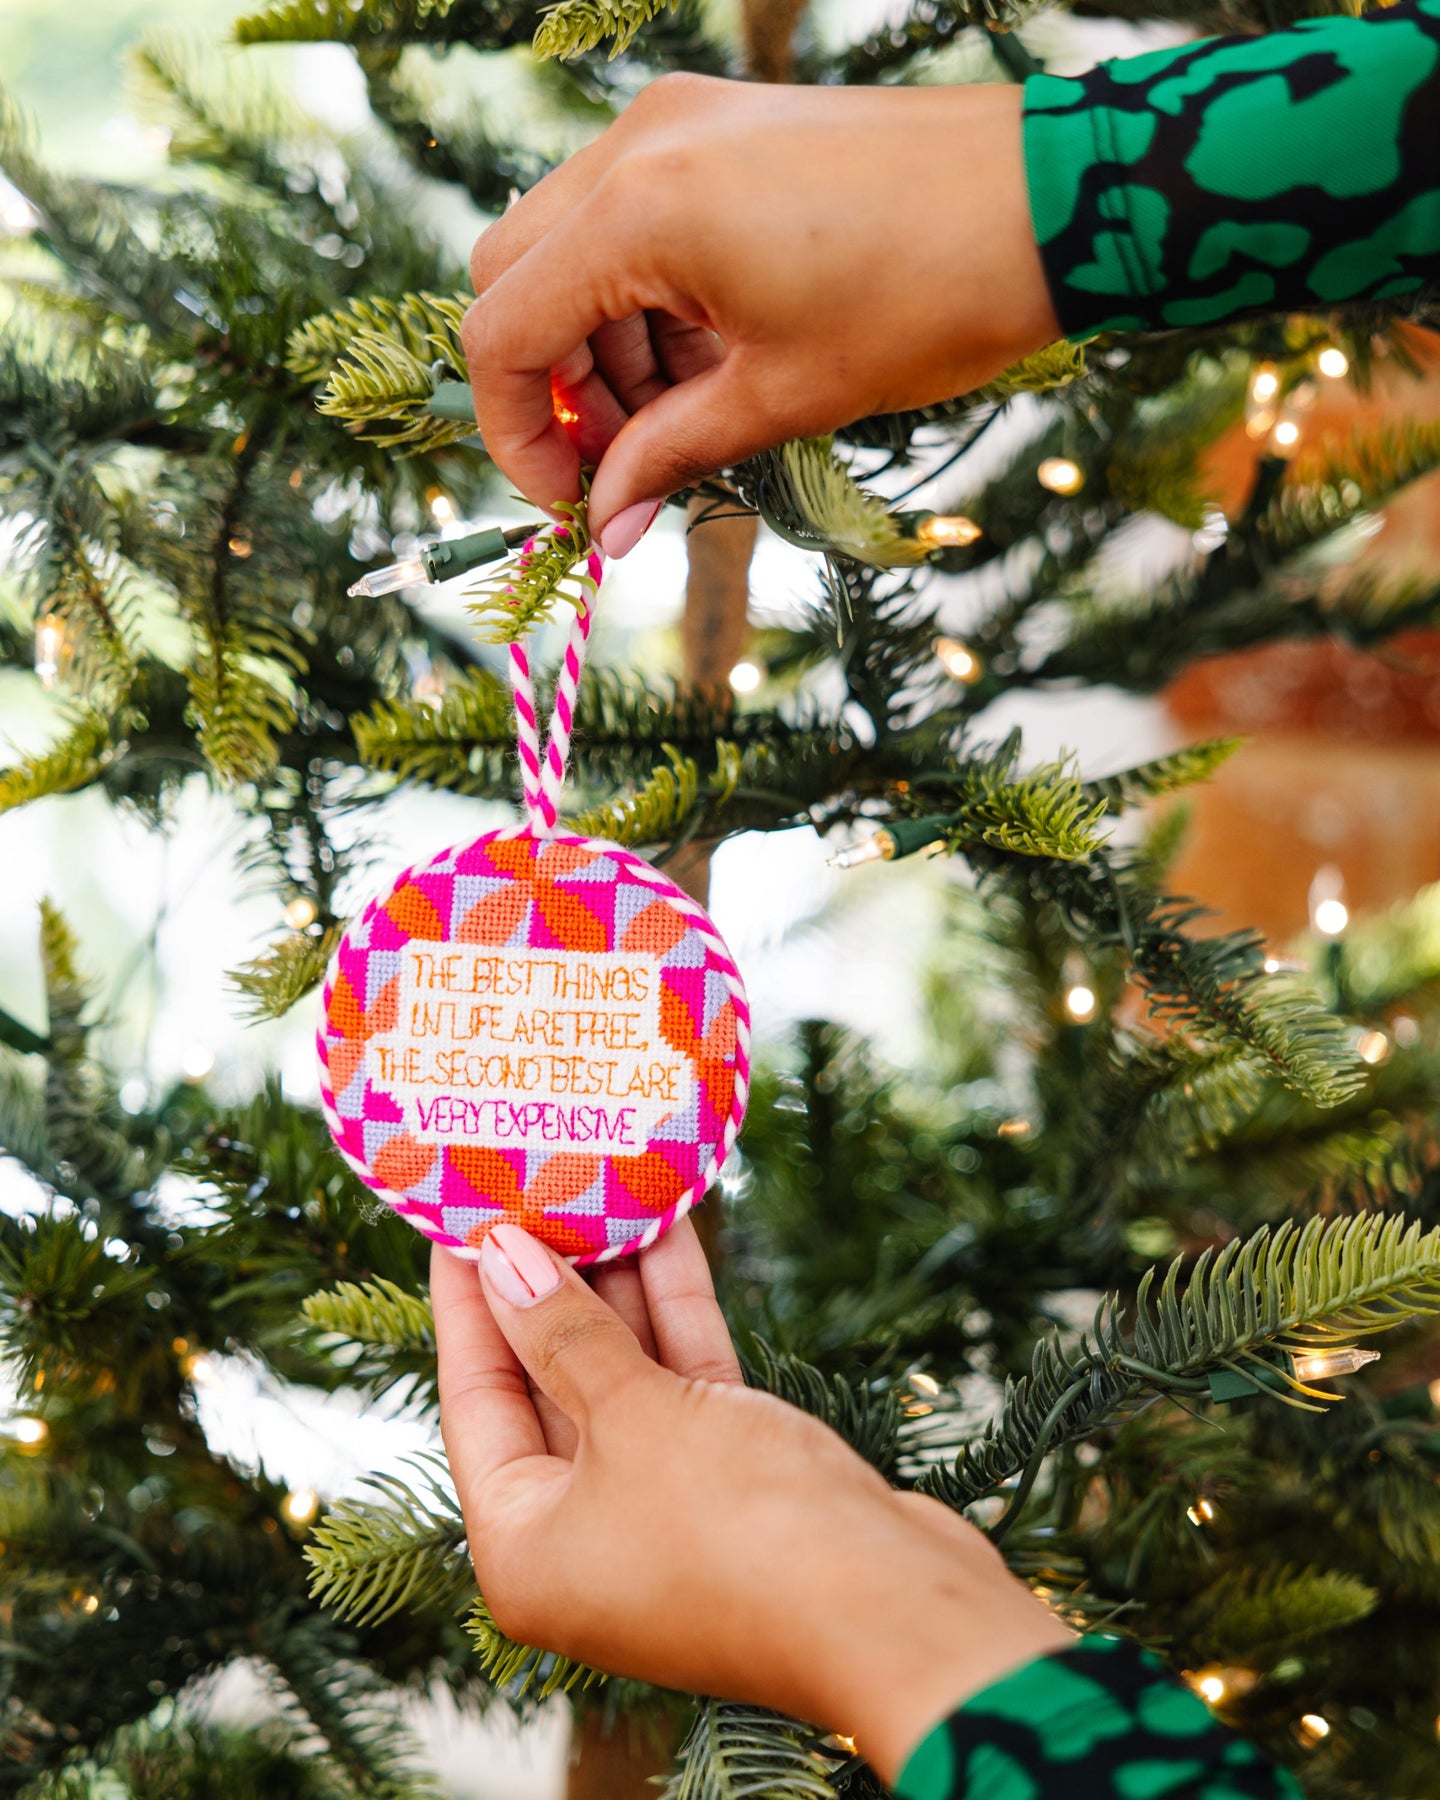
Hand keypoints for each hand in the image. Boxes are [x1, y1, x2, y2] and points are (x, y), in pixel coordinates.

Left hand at [433, 1218, 1069, 1784]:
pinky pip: (683, 1382)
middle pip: (546, 1381)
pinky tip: (670, 1229)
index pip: (474, 1397)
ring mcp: (661, 1509)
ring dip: (615, 1284)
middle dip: (546, 1281)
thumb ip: (564, 1333)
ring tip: (599, 1183)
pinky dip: (674, 1312)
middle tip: (532, 1184)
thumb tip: (502, 1259)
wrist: (895, 1610)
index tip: (459, 1214)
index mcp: (524, 1547)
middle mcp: (583, 1534)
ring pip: (620, 1374)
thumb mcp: (633, 1417)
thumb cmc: (738, 1529)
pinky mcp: (732, 1483)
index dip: (468, 1300)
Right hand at [460, 75, 1059, 556]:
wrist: (1048, 203)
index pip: (500, 333)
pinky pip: (632, 219)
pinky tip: (717, 355)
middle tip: (626, 456)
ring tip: (689, 413)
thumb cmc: (928, 298)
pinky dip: (647, 300)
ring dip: (603, 348)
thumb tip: (607, 526)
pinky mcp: (718, 127)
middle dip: (551, 385)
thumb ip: (671, 457)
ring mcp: (677, 123)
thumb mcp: (784, 398)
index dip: (514, 436)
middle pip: (514, 277)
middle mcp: (637, 147)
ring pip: (570, 251)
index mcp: (638, 213)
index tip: (569, 500)